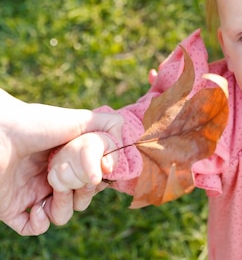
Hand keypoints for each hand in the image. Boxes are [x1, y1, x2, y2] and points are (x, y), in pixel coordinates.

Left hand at [0, 89, 122, 235]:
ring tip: (55, 191)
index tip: (102, 173)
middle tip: (78, 180)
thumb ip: (109, 126)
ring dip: (64, 208)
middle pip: (82, 198)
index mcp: (69, 158)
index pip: (94, 179)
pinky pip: (35, 227)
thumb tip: (122, 148)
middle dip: (85, 193)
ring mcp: (34, 192)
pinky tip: (37, 207)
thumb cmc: (36, 122)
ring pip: (62, 215)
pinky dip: (40, 222)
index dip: (100, 180)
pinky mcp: (13, 207)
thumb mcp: (81, 119)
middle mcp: (53, 176)